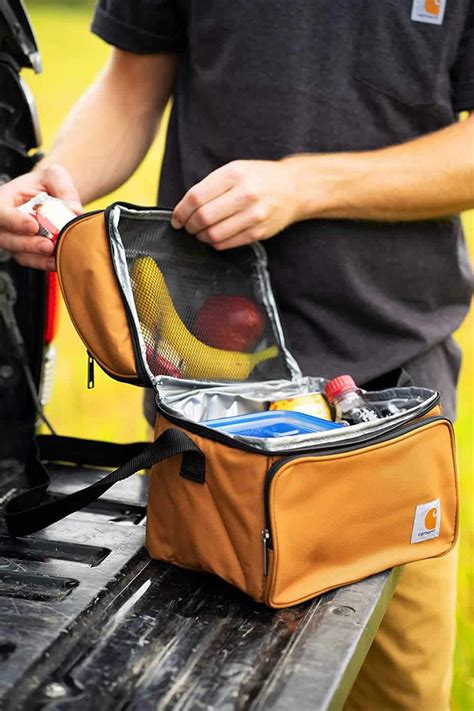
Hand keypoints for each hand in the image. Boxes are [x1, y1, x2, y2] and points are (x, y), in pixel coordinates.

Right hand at [0, 164, 82, 269]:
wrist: (49, 198)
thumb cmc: (46, 185)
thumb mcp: (53, 176)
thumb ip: (63, 187)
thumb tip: (74, 210)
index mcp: (3, 200)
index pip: (0, 213)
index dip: (14, 221)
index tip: (33, 225)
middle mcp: (4, 222)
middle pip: (6, 238)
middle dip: (27, 244)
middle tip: (47, 245)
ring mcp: (13, 239)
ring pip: (18, 253)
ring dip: (37, 258)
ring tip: (54, 256)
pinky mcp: (25, 251)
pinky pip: (30, 261)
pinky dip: (43, 264)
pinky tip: (56, 262)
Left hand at [171, 160, 301, 249]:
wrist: (295, 188)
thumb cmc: (260, 178)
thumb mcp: (235, 170)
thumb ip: (211, 186)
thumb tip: (185, 208)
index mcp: (234, 174)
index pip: (196, 197)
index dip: (181, 211)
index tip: (176, 218)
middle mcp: (245, 194)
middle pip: (203, 217)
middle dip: (189, 225)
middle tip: (187, 226)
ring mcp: (254, 215)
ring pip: (214, 234)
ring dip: (201, 236)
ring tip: (199, 232)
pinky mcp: (259, 232)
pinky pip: (227, 243)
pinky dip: (215, 243)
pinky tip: (214, 237)